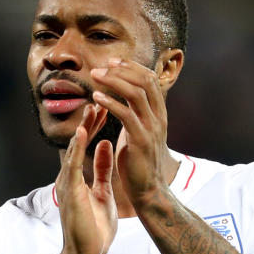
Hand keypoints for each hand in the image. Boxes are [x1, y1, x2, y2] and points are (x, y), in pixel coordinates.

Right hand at [55, 104, 116, 253]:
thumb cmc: (94, 228)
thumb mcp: (103, 192)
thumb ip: (103, 170)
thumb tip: (107, 146)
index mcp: (79, 177)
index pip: (87, 145)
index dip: (95, 125)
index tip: (105, 107)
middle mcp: (70, 177)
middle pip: (79, 142)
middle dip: (89, 121)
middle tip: (99, 98)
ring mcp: (68, 184)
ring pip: (74, 149)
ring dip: (83, 128)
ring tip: (91, 108)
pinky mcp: (70, 192)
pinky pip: (73, 166)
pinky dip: (78, 148)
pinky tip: (83, 132)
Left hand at [90, 58, 168, 207]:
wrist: (148, 191)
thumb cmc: (139, 163)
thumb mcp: (139, 132)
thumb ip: (135, 115)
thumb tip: (123, 101)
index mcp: (159, 114)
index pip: (150, 79)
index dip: (131, 67)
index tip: (112, 62)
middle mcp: (158, 118)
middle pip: (144, 81)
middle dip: (121, 69)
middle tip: (100, 67)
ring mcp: (151, 128)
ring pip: (136, 93)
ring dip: (113, 81)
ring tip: (94, 77)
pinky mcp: (141, 141)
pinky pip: (126, 114)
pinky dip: (110, 102)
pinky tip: (96, 98)